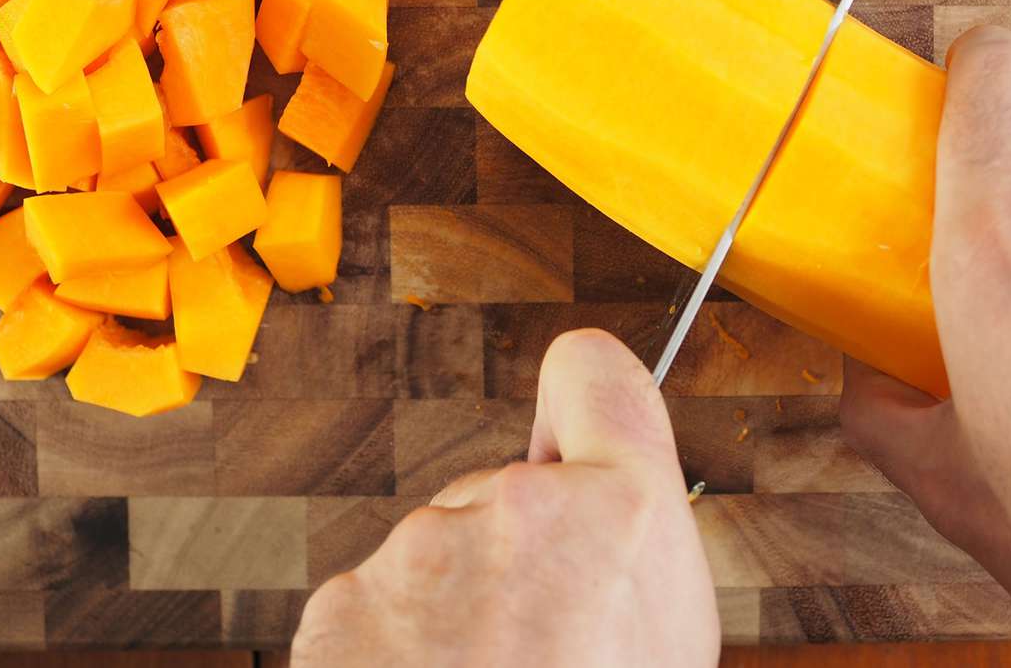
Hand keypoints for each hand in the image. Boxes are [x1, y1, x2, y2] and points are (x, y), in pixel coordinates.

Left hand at [292, 328, 719, 667]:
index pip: (597, 370)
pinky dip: (393, 647)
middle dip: (518, 550)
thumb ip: (632, 554)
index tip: (572, 422)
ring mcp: (419, 553)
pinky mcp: (341, 603)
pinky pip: (379, 602)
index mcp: (619, 512)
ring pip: (440, 551)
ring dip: (452, 606)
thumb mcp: (669, 649)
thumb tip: (603, 516)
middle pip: (510, 488)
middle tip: (538, 646)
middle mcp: (514, 508)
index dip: (587, 398)